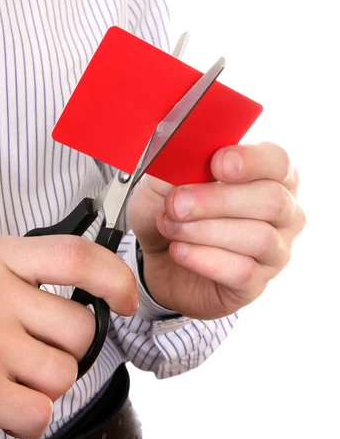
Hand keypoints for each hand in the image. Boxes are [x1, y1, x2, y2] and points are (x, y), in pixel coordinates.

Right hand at [0, 236, 136, 438]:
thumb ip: (30, 279)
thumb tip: (99, 287)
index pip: (76, 255)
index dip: (115, 276)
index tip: (127, 298)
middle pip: (81, 327)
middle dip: (65, 352)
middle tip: (23, 356)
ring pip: (66, 373)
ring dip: (42, 387)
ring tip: (1, 378)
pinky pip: (41, 412)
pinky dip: (24, 418)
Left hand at [128, 142, 305, 318]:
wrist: (155, 256)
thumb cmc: (171, 209)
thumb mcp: (164, 179)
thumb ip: (179, 163)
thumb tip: (187, 153)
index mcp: (269, 174)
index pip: (277, 161)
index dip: (250, 161)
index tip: (216, 164)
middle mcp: (283, 212)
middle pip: (271, 201)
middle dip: (217, 201)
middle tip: (177, 204)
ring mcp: (275, 251)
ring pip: (259, 238)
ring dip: (205, 230)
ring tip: (171, 227)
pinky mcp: (256, 285)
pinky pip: (242, 271)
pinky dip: (204, 259)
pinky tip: (179, 251)